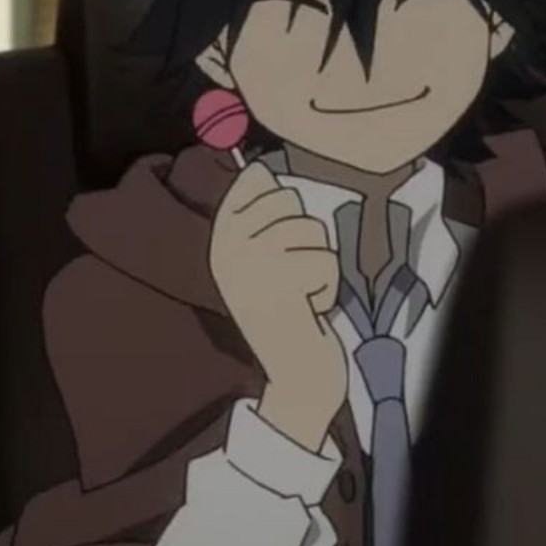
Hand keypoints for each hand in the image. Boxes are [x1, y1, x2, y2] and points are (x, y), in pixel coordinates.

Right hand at [210, 161, 347, 451]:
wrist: (293, 378)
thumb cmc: (284, 311)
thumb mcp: (261, 259)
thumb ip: (258, 214)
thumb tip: (255, 167)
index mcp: (217, 236)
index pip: (256, 179)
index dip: (281, 207)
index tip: (274, 245)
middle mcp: (225, 246)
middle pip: (289, 201)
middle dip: (305, 238)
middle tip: (289, 276)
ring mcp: (250, 264)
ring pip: (312, 231)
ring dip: (318, 266)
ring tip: (299, 295)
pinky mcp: (279, 282)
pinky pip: (326, 260)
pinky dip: (328, 287)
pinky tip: (308, 311)